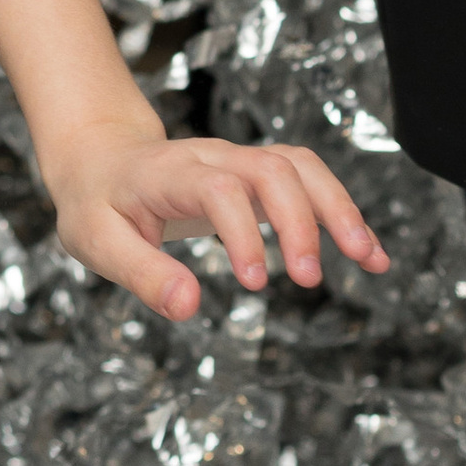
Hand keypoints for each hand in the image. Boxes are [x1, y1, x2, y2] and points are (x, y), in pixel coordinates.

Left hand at [43, 110, 389, 321]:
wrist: (99, 157)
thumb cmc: (96, 204)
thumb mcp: (96, 242)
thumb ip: (140, 273)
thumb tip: (188, 308)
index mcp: (167, 173)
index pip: (217, 188)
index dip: (242, 232)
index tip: (254, 283)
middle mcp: (210, 158)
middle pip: (270, 169)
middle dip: (299, 221)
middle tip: (308, 279)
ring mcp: (237, 161)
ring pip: (299, 166)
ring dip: (337, 208)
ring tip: (368, 260)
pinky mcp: (257, 174)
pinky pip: (308, 180)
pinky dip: (342, 213)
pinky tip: (369, 255)